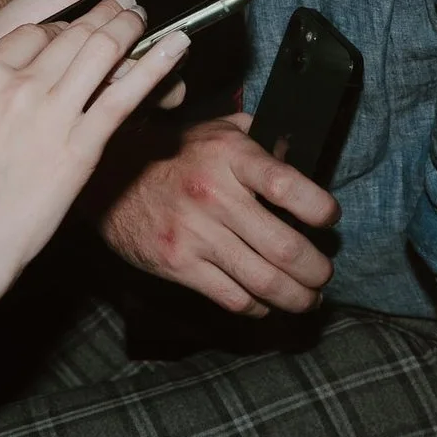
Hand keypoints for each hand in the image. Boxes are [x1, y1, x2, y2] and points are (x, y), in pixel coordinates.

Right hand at [0, 0, 190, 314]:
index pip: (35, 31)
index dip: (61, 28)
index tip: (77, 31)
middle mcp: (18, 87)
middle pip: (73, 33)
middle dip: (105, 14)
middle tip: (127, 5)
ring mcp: (51, 117)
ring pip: (102, 52)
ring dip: (130, 27)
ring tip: (144, 17)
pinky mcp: (80, 150)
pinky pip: (125, 97)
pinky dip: (155, 66)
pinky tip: (177, 46)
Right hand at [96, 111, 336, 313]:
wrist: (109, 179)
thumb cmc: (172, 153)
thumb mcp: (216, 130)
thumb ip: (260, 138)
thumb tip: (300, 154)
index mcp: (230, 157)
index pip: (288, 187)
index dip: (320, 209)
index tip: (328, 219)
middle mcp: (214, 195)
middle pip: (286, 248)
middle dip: (317, 270)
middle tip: (323, 274)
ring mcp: (195, 234)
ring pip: (265, 281)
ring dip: (298, 297)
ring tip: (308, 298)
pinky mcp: (178, 264)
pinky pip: (233, 298)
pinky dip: (258, 307)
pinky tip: (265, 303)